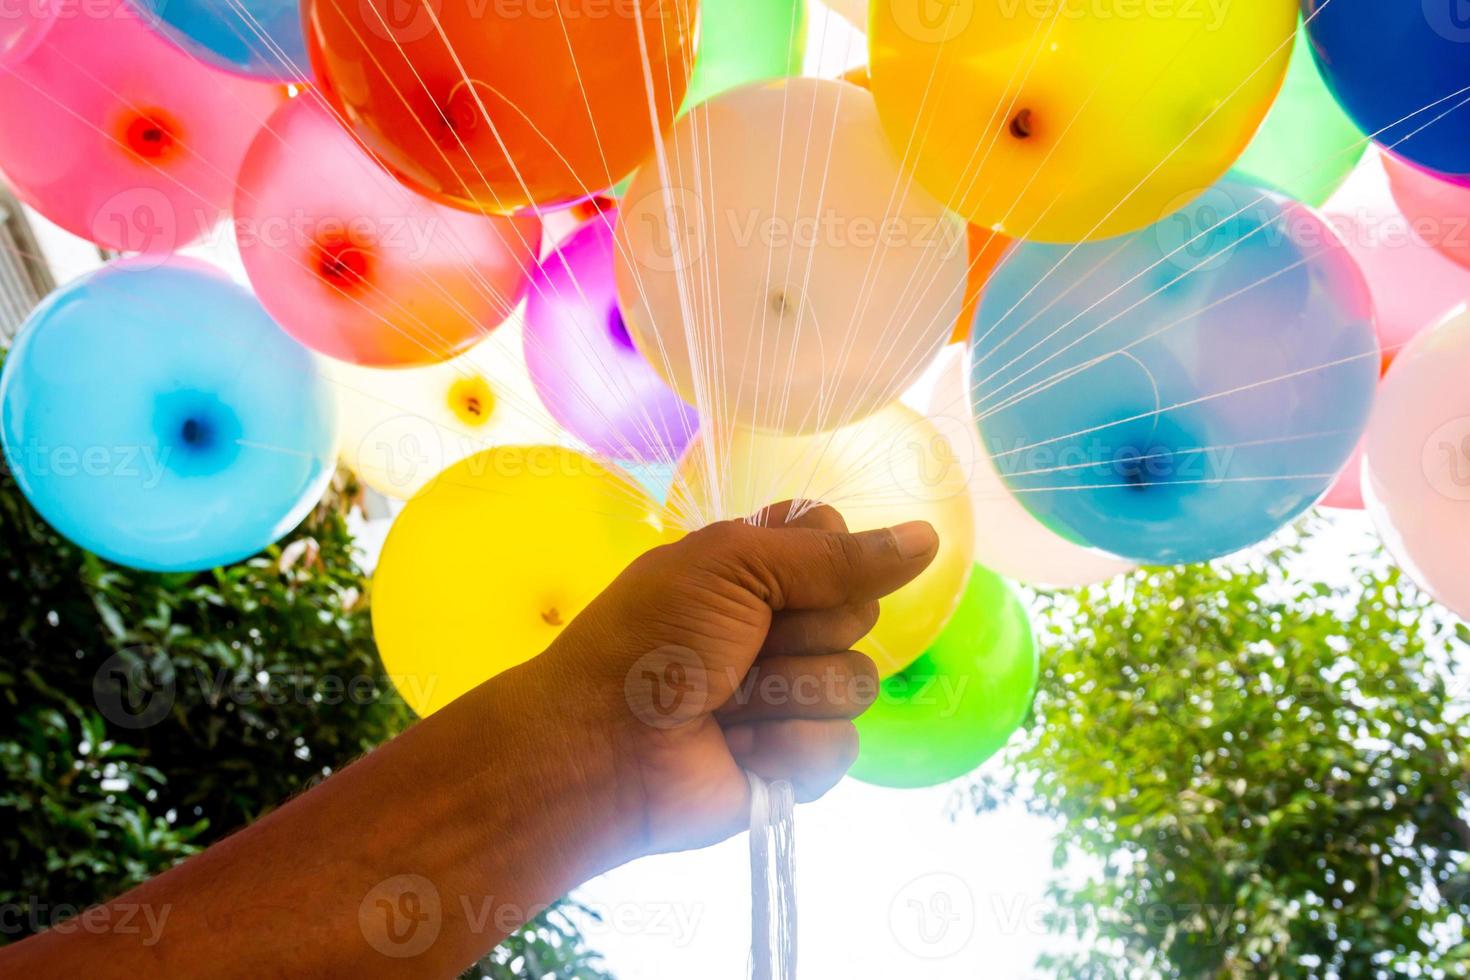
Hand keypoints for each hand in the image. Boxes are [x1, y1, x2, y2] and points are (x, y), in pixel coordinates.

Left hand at [535, 501, 938, 854]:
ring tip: (724, 702)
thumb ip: (832, 555)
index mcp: (761, 568)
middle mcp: (784, 625)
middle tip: (736, 645)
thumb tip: (929, 537)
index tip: (771, 575)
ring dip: (784, 691)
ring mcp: (794, 694)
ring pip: (857, 682)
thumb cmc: (650, 639)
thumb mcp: (733, 567)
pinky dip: (785, 746)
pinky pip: (842, 746)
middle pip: (861, 612)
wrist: (601, 746)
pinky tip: (738, 747)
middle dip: (799, 630)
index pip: (843, 542)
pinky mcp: (797, 759)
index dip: (822, 559)